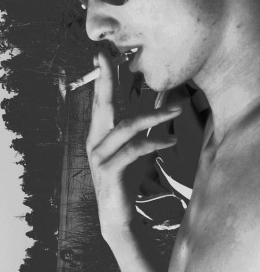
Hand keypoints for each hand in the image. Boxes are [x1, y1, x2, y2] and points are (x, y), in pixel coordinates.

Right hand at [87, 51, 181, 239]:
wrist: (115, 216)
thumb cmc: (125, 180)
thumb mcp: (132, 150)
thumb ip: (138, 129)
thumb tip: (155, 105)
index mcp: (98, 134)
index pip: (100, 100)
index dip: (102, 77)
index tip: (102, 55)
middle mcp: (94, 141)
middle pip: (103, 105)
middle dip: (108, 79)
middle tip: (113, 57)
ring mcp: (99, 156)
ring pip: (125, 126)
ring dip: (153, 115)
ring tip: (177, 109)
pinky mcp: (110, 171)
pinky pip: (134, 150)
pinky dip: (154, 142)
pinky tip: (170, 140)